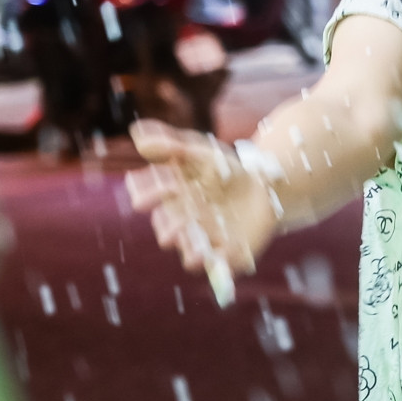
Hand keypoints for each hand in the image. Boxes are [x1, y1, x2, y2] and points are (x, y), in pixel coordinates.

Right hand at [125, 119, 276, 274]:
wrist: (265, 184)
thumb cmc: (224, 168)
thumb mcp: (199, 150)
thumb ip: (170, 143)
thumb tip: (136, 134)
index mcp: (167, 197)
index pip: (147, 196)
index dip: (150, 190)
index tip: (165, 180)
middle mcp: (179, 222)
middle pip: (166, 228)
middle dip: (170, 225)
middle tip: (178, 223)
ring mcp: (203, 240)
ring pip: (189, 253)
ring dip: (192, 253)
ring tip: (198, 252)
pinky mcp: (228, 253)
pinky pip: (221, 265)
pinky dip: (223, 264)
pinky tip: (227, 255)